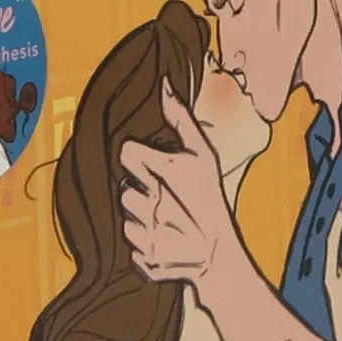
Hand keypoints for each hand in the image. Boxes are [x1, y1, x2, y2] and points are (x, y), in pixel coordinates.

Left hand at [120, 81, 236, 287]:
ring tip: (166, 218)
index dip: (141, 158)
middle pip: (123, 185)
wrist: (219, 256)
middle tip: (167, 197)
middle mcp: (153, 201)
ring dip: (140, 215)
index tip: (158, 168)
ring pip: (124, 213)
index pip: (126, 151)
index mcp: (166, 171)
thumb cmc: (210, 197)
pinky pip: (128, 242)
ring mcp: (147, 232)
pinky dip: (142, 241)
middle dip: (141, 189)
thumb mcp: (203, 154)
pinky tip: (163, 238)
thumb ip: (180, 119)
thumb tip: (164, 84)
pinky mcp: (141, 256)